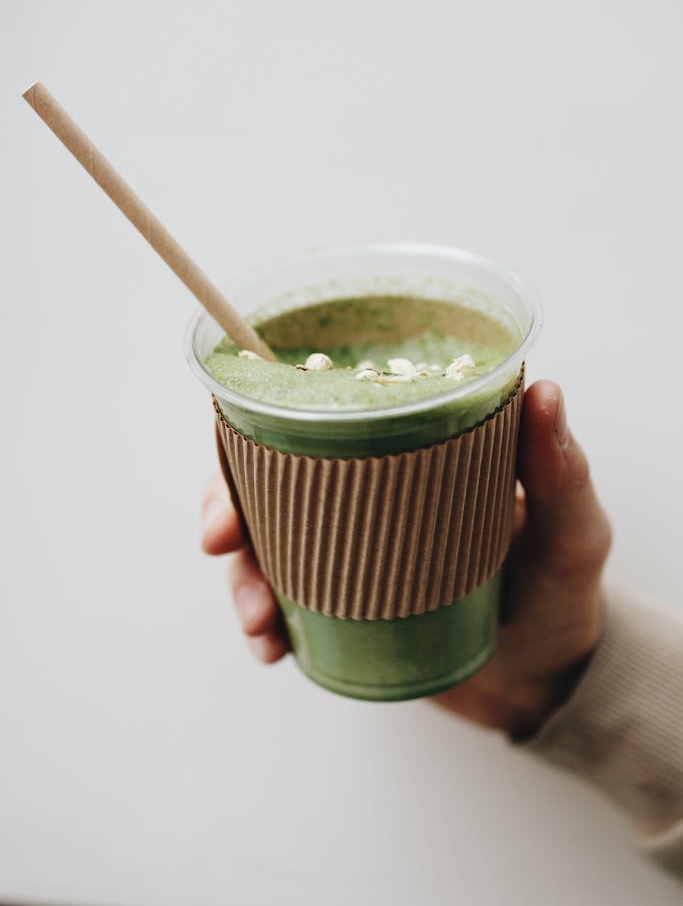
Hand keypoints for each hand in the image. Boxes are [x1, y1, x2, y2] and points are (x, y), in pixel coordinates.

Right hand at [201, 380, 611, 735]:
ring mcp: (348, 548)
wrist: (546, 682)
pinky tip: (271, 647)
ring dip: (241, 576)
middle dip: (229, 505)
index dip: (266, 423)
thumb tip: (543, 389)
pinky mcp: (340, 603)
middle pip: (271, 475)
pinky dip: (262, 622)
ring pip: (263, 541)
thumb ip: (562, 474)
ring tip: (260, 623)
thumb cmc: (560, 592)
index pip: (326, 414)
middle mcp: (367, 491)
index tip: (236, 454)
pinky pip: (281, 602)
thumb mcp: (571, 533)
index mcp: (410, 450)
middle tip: (222, 544)